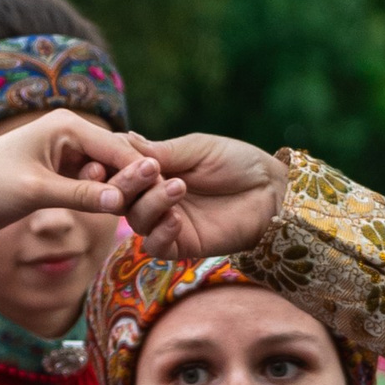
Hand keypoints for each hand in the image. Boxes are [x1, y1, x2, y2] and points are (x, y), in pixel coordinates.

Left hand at [0, 113, 172, 254]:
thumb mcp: (36, 191)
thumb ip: (81, 196)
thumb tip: (122, 204)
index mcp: (67, 125)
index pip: (119, 148)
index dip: (142, 174)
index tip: (165, 200)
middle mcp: (72, 132)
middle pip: (121, 159)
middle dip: (137, 184)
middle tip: (158, 212)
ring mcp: (70, 152)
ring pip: (112, 173)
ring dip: (123, 193)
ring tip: (140, 214)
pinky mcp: (66, 171)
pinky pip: (98, 183)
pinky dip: (108, 197)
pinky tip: (120, 213)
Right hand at [118, 131, 286, 258]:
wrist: (272, 192)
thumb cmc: (239, 163)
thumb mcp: (197, 149)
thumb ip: (162, 150)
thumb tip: (124, 139)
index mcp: (154, 170)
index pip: (118, 169)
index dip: (111, 163)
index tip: (114, 152)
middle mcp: (154, 197)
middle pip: (120, 197)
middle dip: (127, 183)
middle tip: (149, 170)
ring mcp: (167, 222)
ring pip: (136, 219)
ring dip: (151, 203)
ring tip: (177, 187)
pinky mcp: (183, 245)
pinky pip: (156, 246)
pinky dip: (160, 232)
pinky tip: (176, 218)